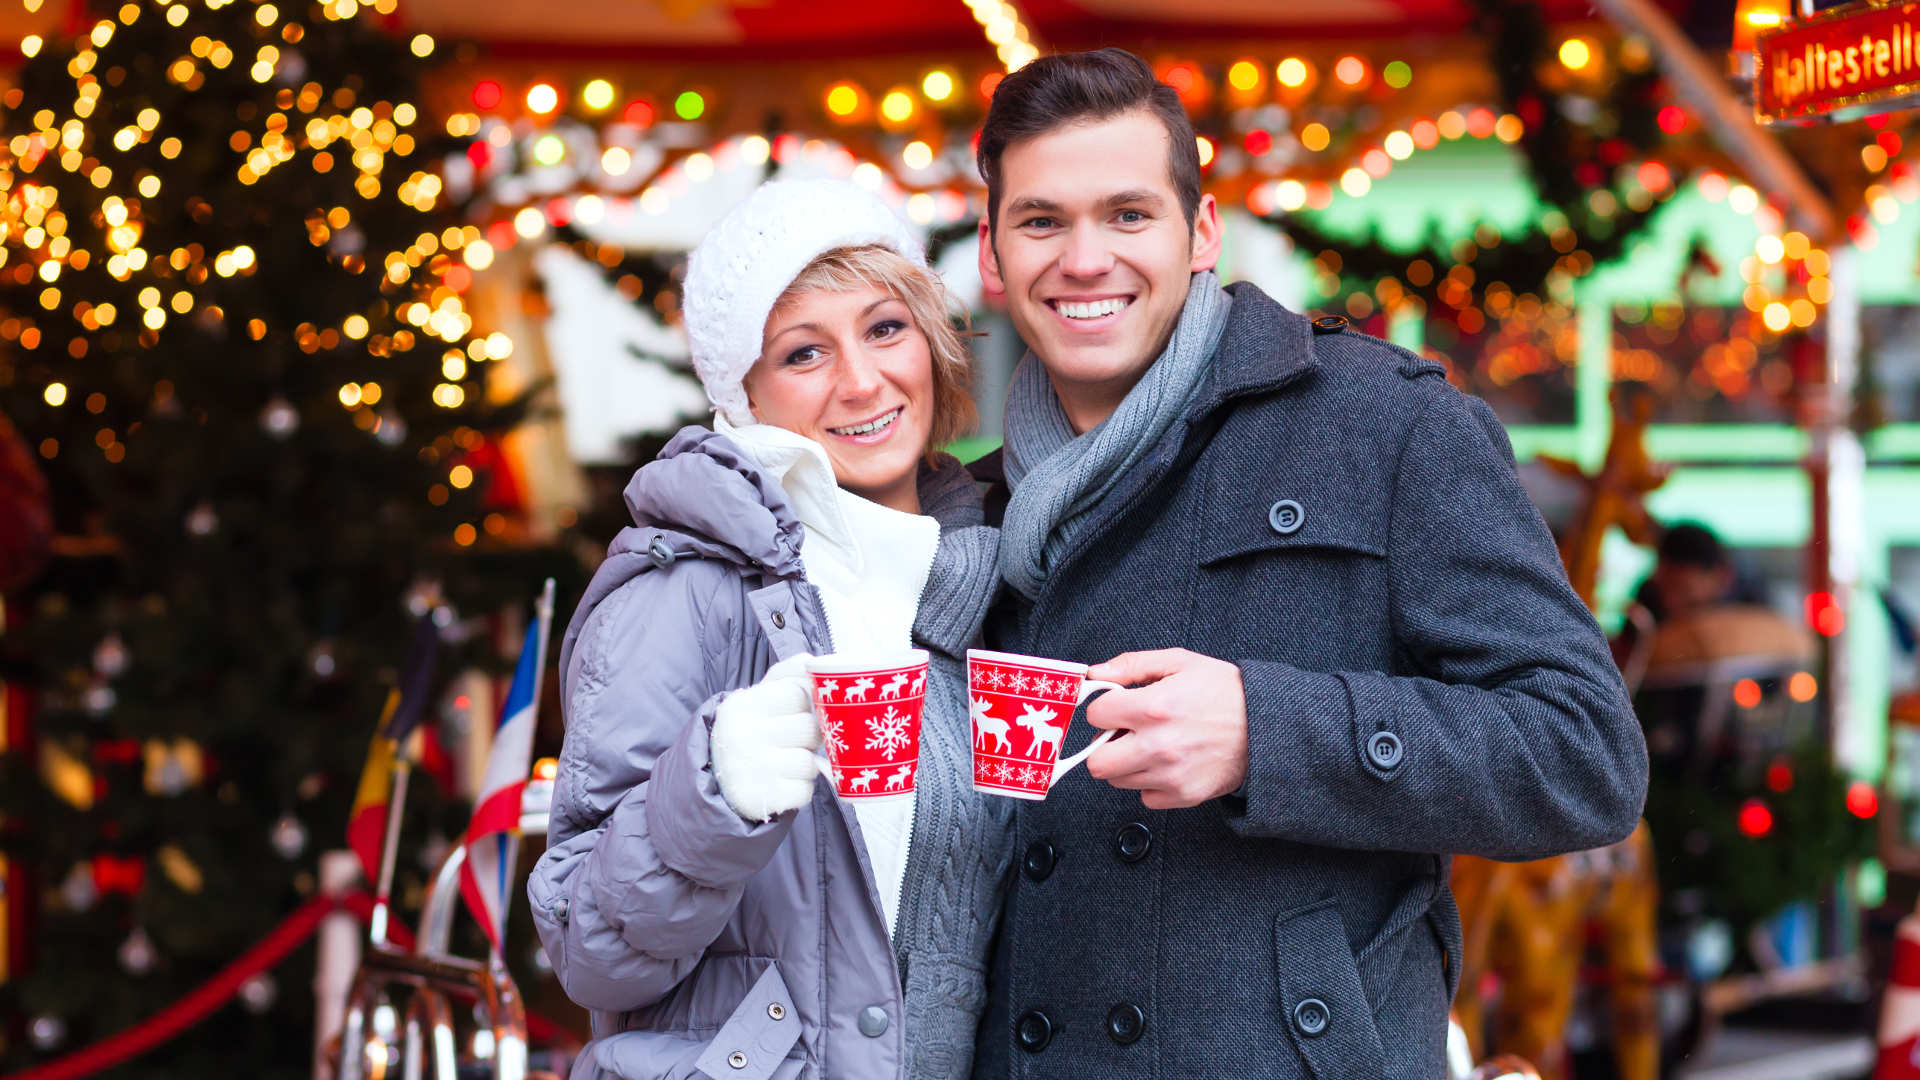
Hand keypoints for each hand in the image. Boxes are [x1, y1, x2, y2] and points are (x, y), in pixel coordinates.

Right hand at [710, 654, 821, 822]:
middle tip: (793, 741)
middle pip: (810, 729)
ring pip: (810, 762)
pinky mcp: (762, 800)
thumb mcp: (758, 698)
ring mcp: (752, 770)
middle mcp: (742, 736)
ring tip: (786, 762)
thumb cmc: (750, 730)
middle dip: (809, 736)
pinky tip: (782, 783)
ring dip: (806, 764)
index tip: (793, 713)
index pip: (798, 694)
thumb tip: (812, 661)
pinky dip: (800, 789)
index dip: (804, 705)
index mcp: (742, 706)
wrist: (717, 780)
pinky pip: (805, 791)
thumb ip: (786, 674)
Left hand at [1083, 649, 1248, 809]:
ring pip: (1119, 781)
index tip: (1117, 708)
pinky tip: (1168, 764)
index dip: (1105, 708)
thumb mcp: (1179, 662)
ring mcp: (1170, 774)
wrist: (1267, 725)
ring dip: (1127, 764)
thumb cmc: (1225, 691)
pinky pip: (1146, 797)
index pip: (1096, 716)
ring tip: (1151, 746)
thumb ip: (1132, 665)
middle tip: (1124, 734)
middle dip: (1105, 745)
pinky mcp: (1184, 795)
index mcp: (1153, 708)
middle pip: (1097, 762)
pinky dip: (1151, 783)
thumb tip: (1095, 673)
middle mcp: (1158, 745)